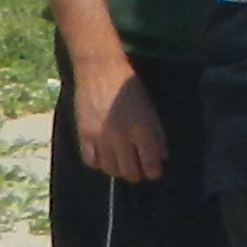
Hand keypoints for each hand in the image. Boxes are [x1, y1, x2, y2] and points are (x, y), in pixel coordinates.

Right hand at [71, 53, 166, 183]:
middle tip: (138, 170)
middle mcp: (122, 138)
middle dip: (137, 174)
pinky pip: (91, 161)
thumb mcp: (151, 111)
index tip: (154, 171)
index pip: (151, 164)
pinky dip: (99, 163)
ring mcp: (101, 138)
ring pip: (110, 170)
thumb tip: (162, 158)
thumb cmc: (131, 89)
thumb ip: (157, 135)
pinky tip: (104, 157)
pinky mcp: (84, 135)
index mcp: (143, 130)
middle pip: (130, 172)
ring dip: (118, 170)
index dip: (154, 172)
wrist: (101, 72)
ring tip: (122, 164)